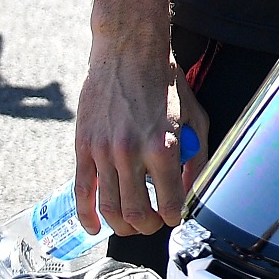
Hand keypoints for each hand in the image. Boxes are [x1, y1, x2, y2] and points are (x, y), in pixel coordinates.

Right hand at [75, 41, 187, 234]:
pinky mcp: (83, 145)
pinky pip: (82, 190)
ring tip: (130, 224)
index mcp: (162, 147)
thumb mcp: (193, 116)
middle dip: (147, 227)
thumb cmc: (164, 82)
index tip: (173, 216)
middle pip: (136, 214)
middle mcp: (131, 152)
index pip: (169, 203)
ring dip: (121, 226)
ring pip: (109, 208)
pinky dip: (87, 215)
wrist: (127, 52)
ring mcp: (103, 151)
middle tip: (153, 223)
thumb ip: (196, 157)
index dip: (173, 217)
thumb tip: (191, 191)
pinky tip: (95, 227)